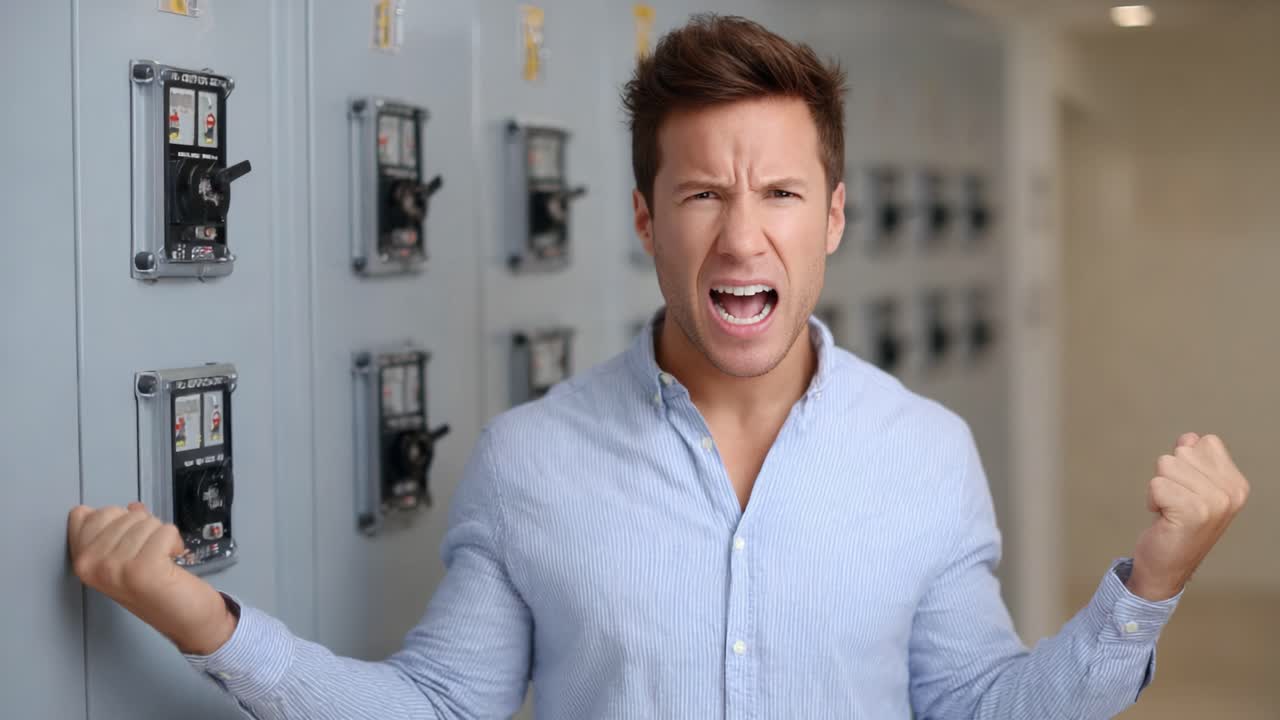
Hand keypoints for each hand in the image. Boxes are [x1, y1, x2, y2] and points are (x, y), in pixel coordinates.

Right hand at [67, 502, 236, 654]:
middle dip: (142, 526)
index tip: (127, 542)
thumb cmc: (157, 587)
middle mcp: (90, 565)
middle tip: (149, 554)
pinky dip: (175, 541)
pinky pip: (165, 530)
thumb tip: (133, 506)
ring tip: (161, 561)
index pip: (83, 513)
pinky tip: (172, 561)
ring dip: (161, 536)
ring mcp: (114, 568)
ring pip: (146, 520)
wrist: (185, 620)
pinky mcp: (142, 569)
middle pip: (120, 512)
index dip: (115, 519)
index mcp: (81, 561)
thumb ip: (122, 531)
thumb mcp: (126, 557)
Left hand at [1128, 433, 1249, 600]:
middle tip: (1176, 503)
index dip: (1185, 463)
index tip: (1186, 490)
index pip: (1202, 442)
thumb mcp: (1192, 488)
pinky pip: (1156, 484)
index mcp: (1236, 484)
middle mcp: (1231, 492)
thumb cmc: (1177, 526)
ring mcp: (1215, 502)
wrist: (1167, 567)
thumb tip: (1189, 438)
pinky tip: (1163, 518)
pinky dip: (1152, 499)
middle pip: (1181, 452)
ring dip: (1159, 488)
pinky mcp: (1193, 512)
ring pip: (1166, 465)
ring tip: (1170, 510)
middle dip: (1169, 475)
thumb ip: (1194, 460)